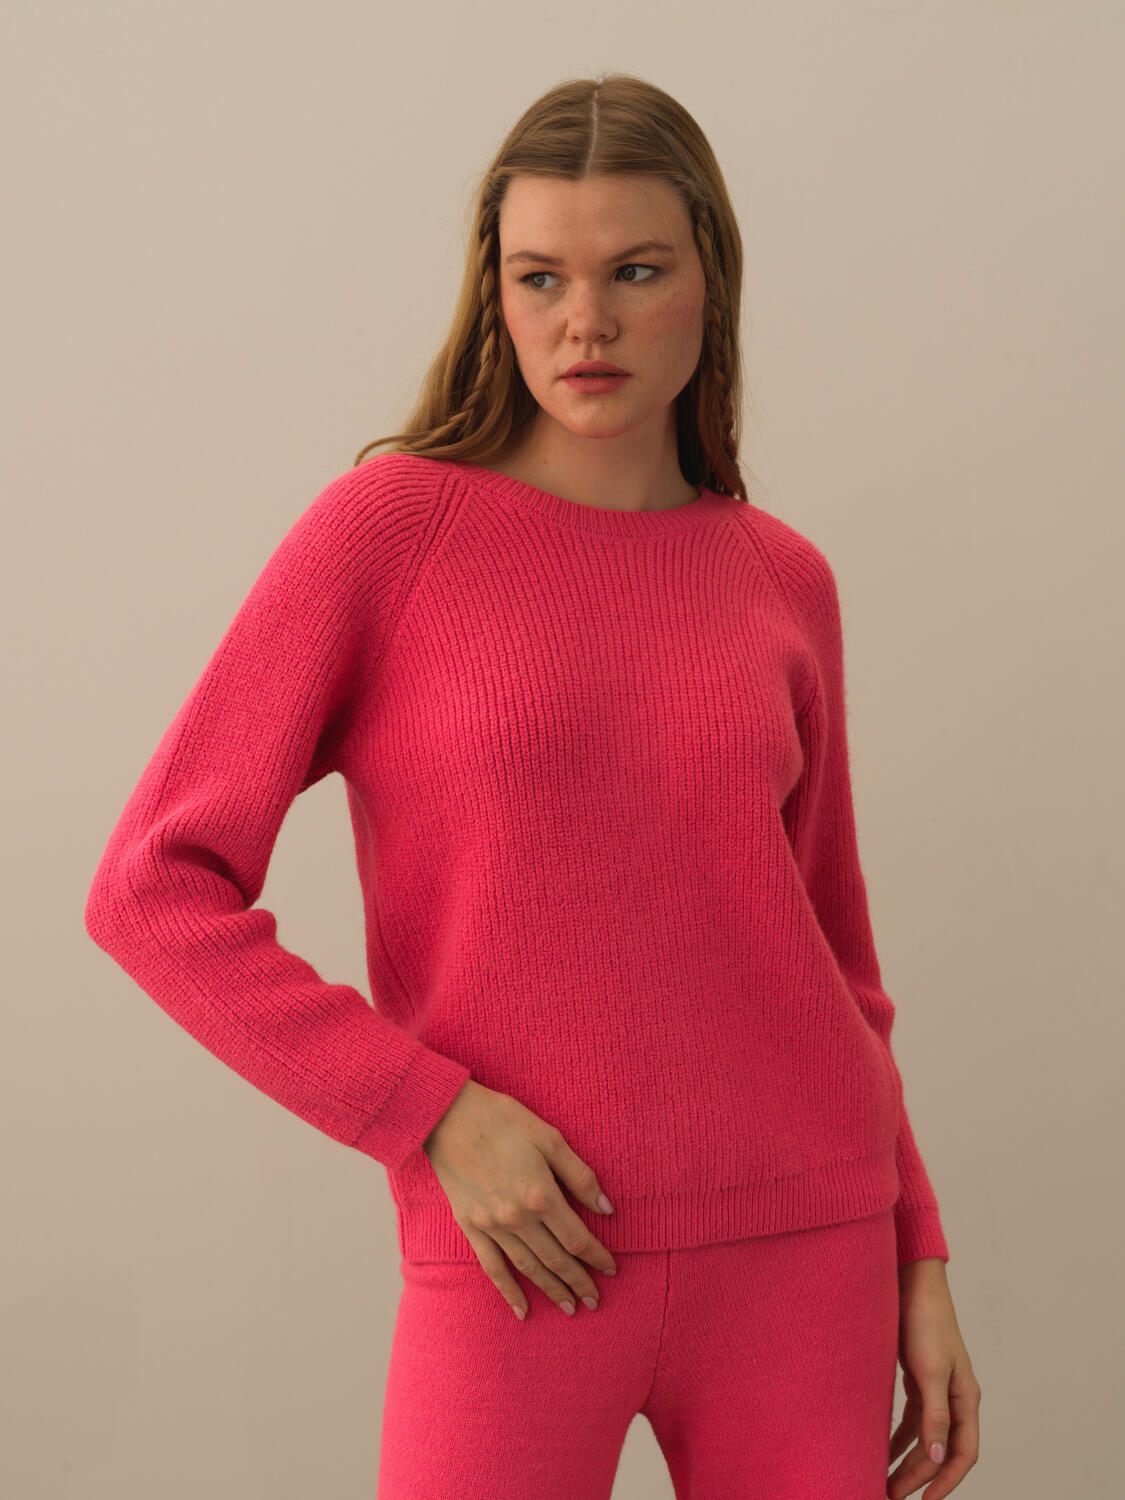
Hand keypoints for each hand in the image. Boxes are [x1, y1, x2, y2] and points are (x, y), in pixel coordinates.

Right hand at [421, 1078, 617, 1319]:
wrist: (448, 1116)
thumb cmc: (503, 1120)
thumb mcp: (549, 1138)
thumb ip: (580, 1176)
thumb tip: (607, 1209)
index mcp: (542, 1194)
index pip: (577, 1238)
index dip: (597, 1257)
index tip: (612, 1270)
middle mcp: (519, 1217)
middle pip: (556, 1259)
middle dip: (579, 1282)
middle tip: (595, 1301)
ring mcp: (492, 1226)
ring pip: (528, 1268)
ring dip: (552, 1290)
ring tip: (570, 1308)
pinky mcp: (470, 1227)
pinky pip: (492, 1268)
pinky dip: (508, 1291)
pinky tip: (522, 1310)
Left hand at [888, 1259, 980, 1499]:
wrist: (910, 1282)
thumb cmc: (925, 1322)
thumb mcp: (931, 1370)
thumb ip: (936, 1415)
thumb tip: (938, 1457)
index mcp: (965, 1398)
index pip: (963, 1453)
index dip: (946, 1481)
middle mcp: (954, 1397)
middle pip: (940, 1449)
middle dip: (919, 1476)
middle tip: (890, 1495)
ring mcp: (935, 1388)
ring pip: (924, 1437)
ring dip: (907, 1460)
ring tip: (884, 1481)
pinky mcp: (917, 1378)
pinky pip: (911, 1419)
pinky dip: (898, 1437)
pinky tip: (881, 1449)